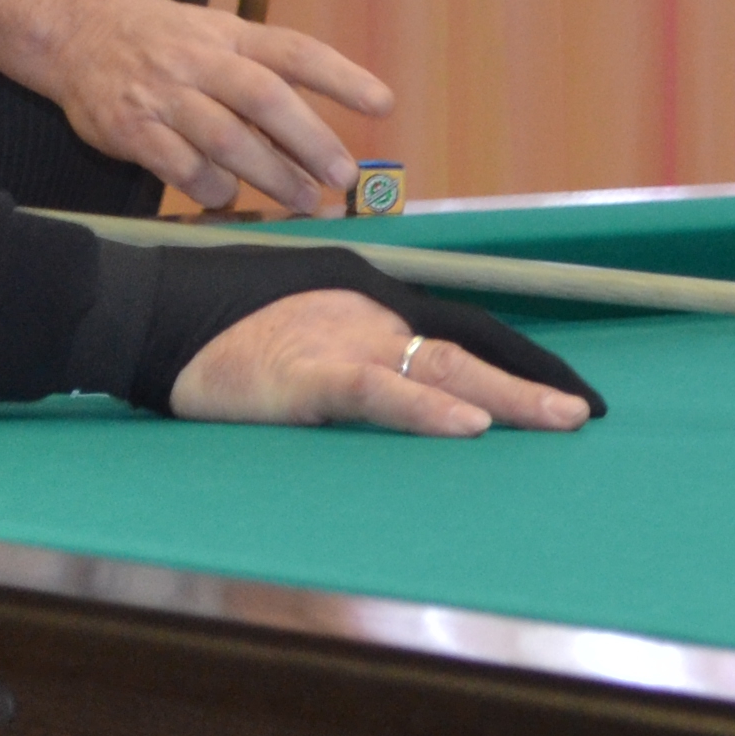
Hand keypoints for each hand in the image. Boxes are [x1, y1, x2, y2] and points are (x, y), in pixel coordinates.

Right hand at [40, 0, 391, 213]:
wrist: (74, 29)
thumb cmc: (160, 41)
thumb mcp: (213, 38)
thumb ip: (258, 78)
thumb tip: (315, 141)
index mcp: (229, 35)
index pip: (294, 51)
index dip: (341, 77)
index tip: (383, 104)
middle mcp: (200, 61)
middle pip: (264, 98)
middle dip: (309, 140)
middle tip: (342, 176)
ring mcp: (164, 95)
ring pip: (225, 140)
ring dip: (270, 175)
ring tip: (303, 201)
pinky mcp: (132, 129)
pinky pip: (180, 168)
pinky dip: (210, 188)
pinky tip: (226, 197)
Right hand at [166, 285, 594, 435]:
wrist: (148, 313)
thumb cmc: (213, 329)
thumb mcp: (294, 334)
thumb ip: (347, 356)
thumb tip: (395, 390)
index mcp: (367, 309)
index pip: (461, 332)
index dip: (518, 362)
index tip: (567, 393)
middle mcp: (368, 319)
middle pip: (467, 351)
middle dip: (531, 385)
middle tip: (586, 416)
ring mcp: (341, 342)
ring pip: (441, 371)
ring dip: (506, 400)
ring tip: (560, 421)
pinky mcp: (309, 375)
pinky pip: (379, 392)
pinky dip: (425, 410)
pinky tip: (468, 426)